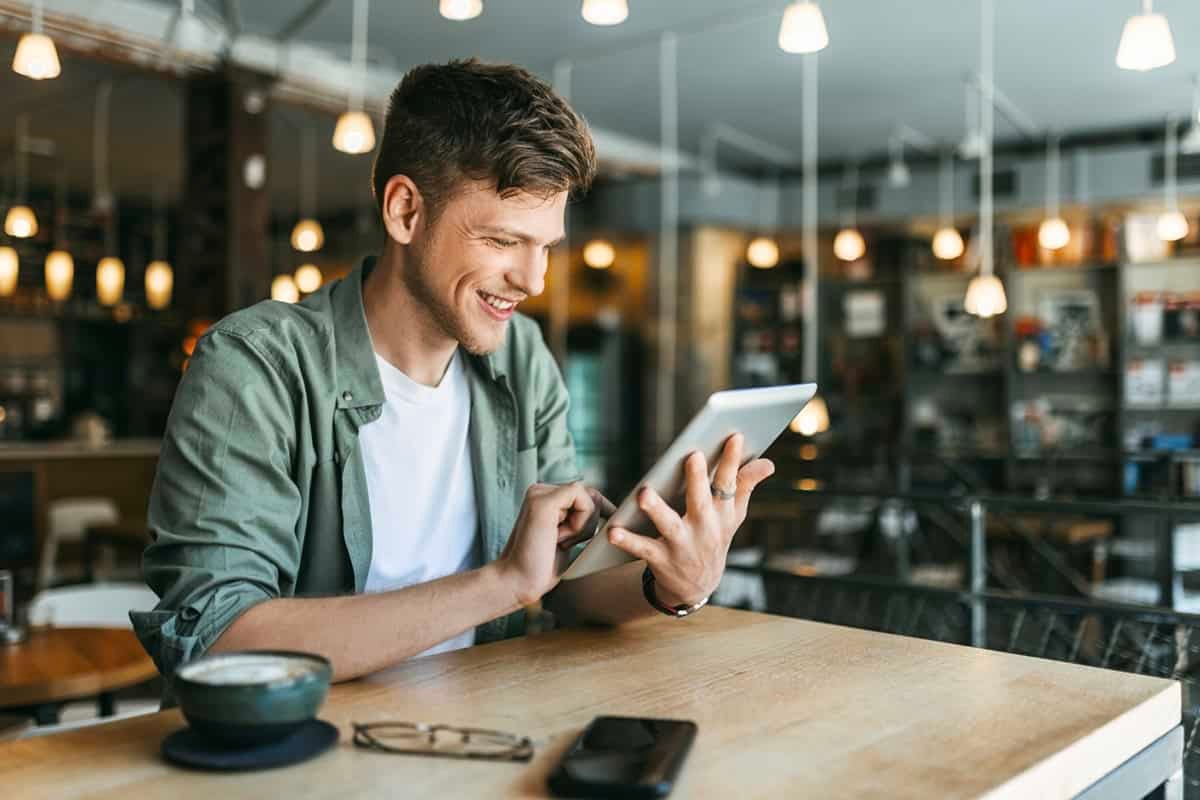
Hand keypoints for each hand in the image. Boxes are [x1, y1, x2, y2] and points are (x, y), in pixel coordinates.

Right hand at [498, 482, 613, 606]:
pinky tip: (559, 539)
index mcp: (545, 497)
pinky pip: (582, 500)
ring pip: (588, 496)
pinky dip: (580, 524)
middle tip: (565, 543)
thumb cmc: (542, 566)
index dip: (601, 510)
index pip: (585, 494)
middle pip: (590, 494)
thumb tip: (608, 511)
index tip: (609, 524)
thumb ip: (580, 520)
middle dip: (590, 521)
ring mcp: (540, 493)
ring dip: (583, 525)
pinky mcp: (543, 502)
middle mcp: (541, 491)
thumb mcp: (568, 538)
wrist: (517, 581)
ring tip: (558, 541)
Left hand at [606, 434, 773, 606]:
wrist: (696, 587)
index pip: (728, 484)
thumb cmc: (712, 538)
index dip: (732, 461)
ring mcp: (682, 544)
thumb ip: (744, 486)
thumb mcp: (732, 516)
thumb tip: (768, 463)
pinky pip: (642, 549)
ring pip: (668, 525)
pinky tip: (613, 532)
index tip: (735, 436)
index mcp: (722, 514)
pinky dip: (627, 541)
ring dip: (656, 509)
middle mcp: (704, 528)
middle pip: (700, 501)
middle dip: (698, 480)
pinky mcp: (661, 559)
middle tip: (693, 456)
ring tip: (644, 494)